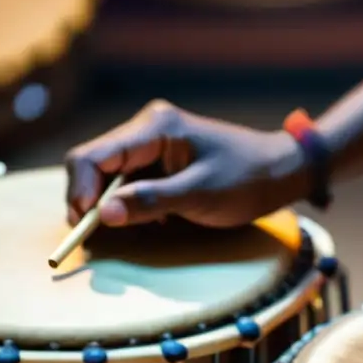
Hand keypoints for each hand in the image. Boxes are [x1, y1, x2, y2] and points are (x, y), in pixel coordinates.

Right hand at [64, 100, 309, 227]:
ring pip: (108, 176)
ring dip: (107, 205)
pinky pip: (128, 184)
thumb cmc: (247, 179)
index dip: (80, 190)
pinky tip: (145, 222)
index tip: (83, 224)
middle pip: (94, 163)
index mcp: (155, 128)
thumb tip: (103, 214)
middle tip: (91, 235)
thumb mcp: (200, 195)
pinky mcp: (160, 163)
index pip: (94, 155)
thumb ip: (151, 202)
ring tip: (120, 230)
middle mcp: (147, 130)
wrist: (282, 172)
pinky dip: (127, 205)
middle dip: (88, 199)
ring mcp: (152, 146)